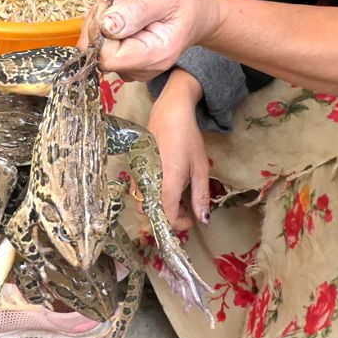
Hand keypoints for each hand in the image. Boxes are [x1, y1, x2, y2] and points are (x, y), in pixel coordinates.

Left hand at [95, 0, 218, 80]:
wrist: (197, 12)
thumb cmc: (184, 2)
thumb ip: (136, 11)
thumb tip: (106, 26)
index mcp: (152, 56)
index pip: (105, 56)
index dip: (100, 28)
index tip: (116, 2)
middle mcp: (139, 68)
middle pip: (97, 51)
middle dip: (102, 16)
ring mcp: (130, 65)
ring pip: (96, 43)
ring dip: (104, 13)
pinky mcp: (123, 58)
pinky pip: (100, 40)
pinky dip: (105, 18)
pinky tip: (125, 5)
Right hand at [149, 76, 212, 230]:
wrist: (170, 113)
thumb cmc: (188, 139)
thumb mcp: (200, 168)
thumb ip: (201, 196)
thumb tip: (204, 220)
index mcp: (167, 183)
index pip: (168, 216)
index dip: (181, 224)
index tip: (192, 220)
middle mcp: (148, 182)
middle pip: (150, 213)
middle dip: (166, 217)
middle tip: (183, 209)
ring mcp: (138, 174)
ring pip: (142, 202)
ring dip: (158, 206)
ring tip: (175, 196)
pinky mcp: (134, 167)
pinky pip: (138, 190)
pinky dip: (150, 195)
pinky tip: (164, 184)